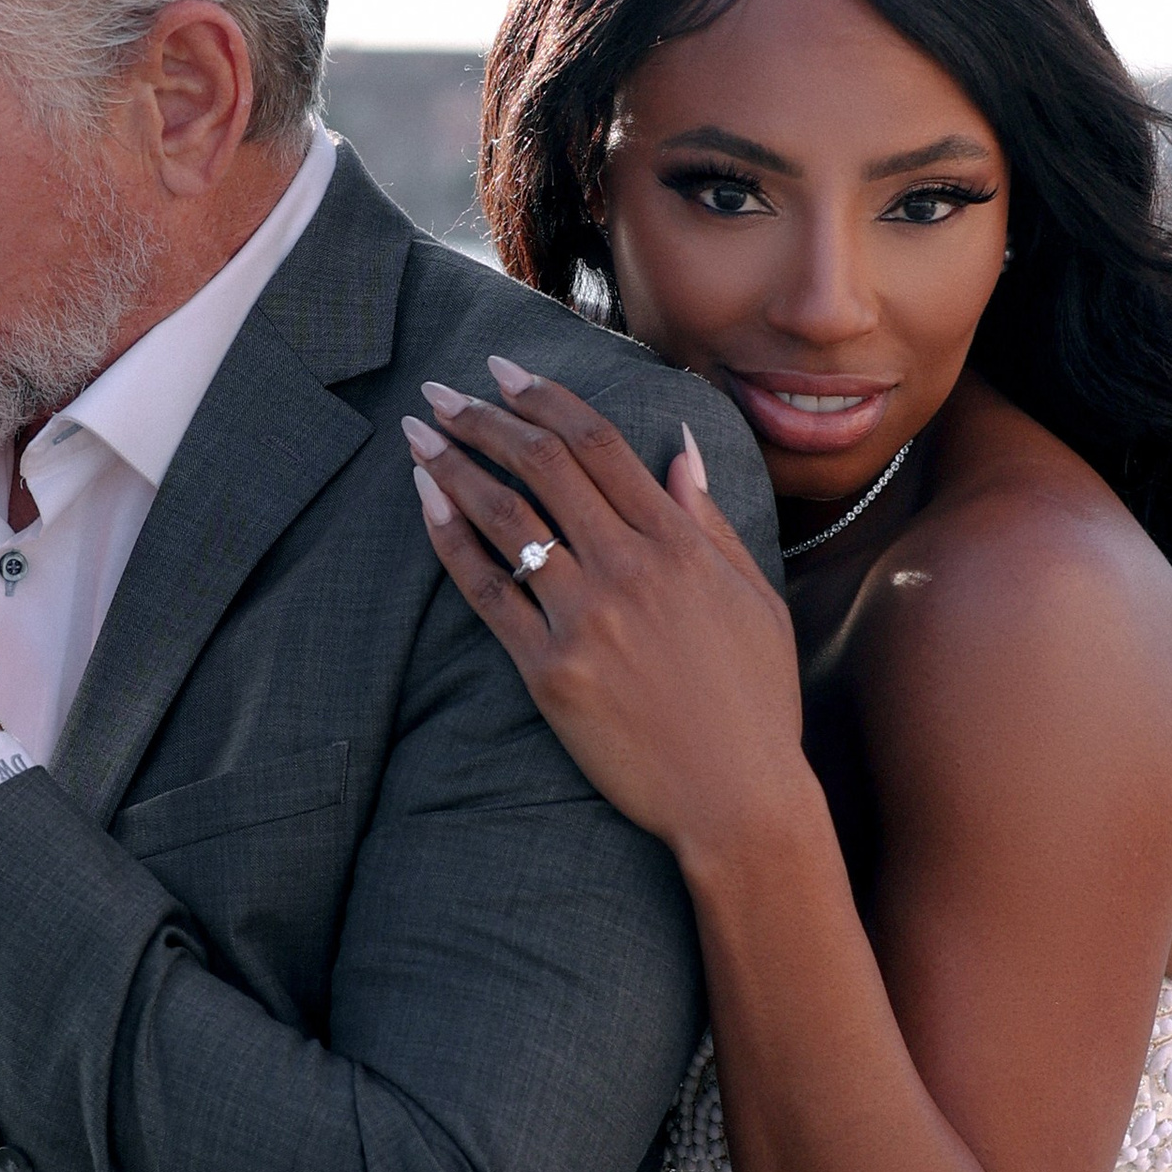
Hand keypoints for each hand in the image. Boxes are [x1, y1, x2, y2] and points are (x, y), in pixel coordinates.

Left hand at [405, 355, 816, 880]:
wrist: (737, 800)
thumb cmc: (754, 704)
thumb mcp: (753, 599)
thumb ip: (710, 521)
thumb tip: (678, 451)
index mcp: (680, 544)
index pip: (598, 444)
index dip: (544, 397)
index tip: (504, 370)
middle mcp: (630, 568)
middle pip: (543, 464)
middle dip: (483, 417)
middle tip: (441, 392)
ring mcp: (586, 618)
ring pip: (506, 517)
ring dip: (453, 466)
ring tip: (417, 435)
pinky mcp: (549, 671)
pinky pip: (487, 593)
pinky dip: (451, 541)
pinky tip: (425, 504)